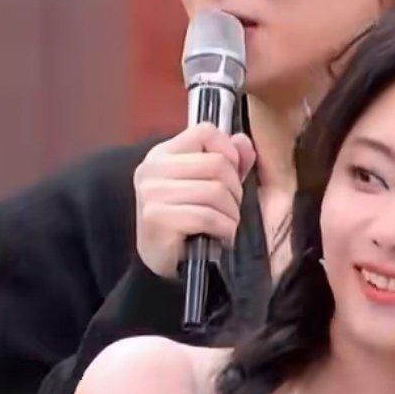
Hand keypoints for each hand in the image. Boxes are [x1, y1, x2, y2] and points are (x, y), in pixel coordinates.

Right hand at [133, 124, 255, 278]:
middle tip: (229, 209)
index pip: (205, 131)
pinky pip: (208, 216)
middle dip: (235, 190)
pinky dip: (224, 229)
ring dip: (231, 213)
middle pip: (217, 163)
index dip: (228, 151)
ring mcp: (151, 192)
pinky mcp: (156, 217)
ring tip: (225, 224)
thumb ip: (229, 161)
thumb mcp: (209, 185)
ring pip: (216, 191)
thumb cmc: (189, 221)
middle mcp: (152, 169)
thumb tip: (243, 140)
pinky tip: (220, 237)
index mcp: (163, 154)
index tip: (231, 175)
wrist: (166, 262)